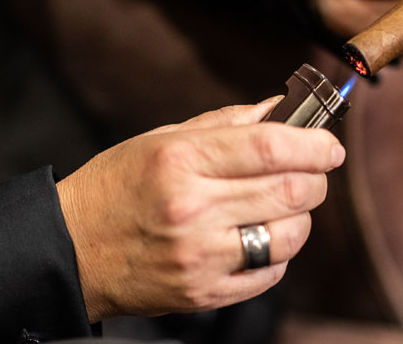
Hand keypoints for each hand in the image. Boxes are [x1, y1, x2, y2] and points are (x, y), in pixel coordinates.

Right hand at [56, 97, 344, 321]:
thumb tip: (277, 110)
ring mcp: (200, 256)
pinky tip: (260, 236)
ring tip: (283, 205)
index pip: (272, 148)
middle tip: (314, 170)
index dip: (315, 144)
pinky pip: (270, 272)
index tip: (331, 146)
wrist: (71, 250)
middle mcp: (193, 208)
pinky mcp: (203, 291)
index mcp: (181, 161)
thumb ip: (224, 123)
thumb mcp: (160, 139)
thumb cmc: (115, 187)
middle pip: (292, 190)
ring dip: (301, 216)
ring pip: (290, 234)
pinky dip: (279, 251)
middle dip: (317, 177)